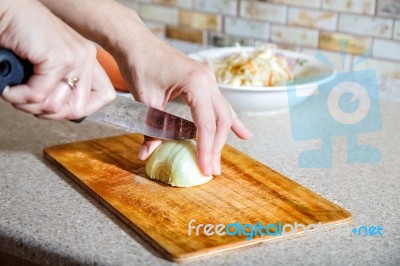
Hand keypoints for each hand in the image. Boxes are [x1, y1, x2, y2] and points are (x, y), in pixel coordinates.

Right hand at [0, 0, 114, 119]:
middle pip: (78, 109)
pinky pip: (38, 96)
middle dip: (49, 112)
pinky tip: (11, 87)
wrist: (4, 10)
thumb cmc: (21, 37)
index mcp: (87, 59)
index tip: (59, 108)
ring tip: (19, 90)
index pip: (105, 96)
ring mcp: (75, 58)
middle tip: (30, 100)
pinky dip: (18, 96)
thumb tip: (64, 113)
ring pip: (56, 106)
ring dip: (30, 104)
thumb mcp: (49, 66)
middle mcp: (85, 57)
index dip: (81, 109)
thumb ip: (62, 86)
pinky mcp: (58, 58)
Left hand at [112, 28, 251, 175]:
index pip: (206, 124)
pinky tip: (243, 134)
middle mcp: (208, 80)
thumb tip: (147, 155)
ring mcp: (208, 79)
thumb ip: (151, 130)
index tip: (205, 169)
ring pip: (222, 114)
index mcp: (196, 84)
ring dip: (222, 138)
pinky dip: (230, 121)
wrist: (137, 43)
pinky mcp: (204, 81)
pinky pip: (220, 104)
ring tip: (221, 160)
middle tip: (212, 170)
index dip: (206, 149)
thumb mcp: (146, 101)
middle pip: (219, 121)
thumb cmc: (140, 66)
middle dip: (216, 148)